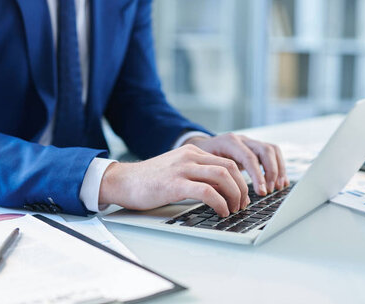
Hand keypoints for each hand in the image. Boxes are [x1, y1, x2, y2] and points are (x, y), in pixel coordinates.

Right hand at [98, 145, 249, 216]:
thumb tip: (220, 191)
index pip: (227, 162)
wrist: (123, 181)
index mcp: (191, 152)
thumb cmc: (148, 181)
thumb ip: (196, 174)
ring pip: (222, 177)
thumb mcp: (176, 170)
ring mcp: (182, 169)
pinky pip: (207, 192)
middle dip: (241, 189)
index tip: (241, 197)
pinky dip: (220, 203)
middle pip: (229, 168)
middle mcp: (189, 157)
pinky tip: (220, 212)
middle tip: (241, 205)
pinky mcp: (175, 184)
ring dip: (234, 196)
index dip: (240, 181)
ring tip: (233, 210)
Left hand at [185, 133, 287, 195]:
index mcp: (229, 142)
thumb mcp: (205, 168)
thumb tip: (229, 201)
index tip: (262, 192)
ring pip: (272, 150)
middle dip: (271, 172)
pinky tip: (280, 182)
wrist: (199, 147)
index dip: (258, 175)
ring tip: (278, 188)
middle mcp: (241, 140)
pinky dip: (279, 167)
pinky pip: (273, 153)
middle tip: (270, 191)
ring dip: (278, 169)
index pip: (249, 157)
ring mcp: (250, 142)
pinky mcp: (255, 148)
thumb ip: (217, 181)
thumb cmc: (201, 160)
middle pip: (265, 150)